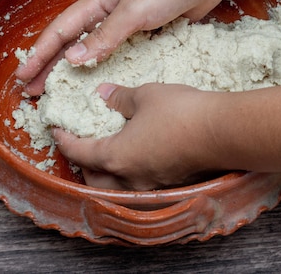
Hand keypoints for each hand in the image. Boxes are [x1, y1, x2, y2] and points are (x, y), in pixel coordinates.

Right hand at [15, 0, 231, 95]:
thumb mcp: (132, 11)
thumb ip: (105, 36)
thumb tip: (72, 59)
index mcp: (97, 3)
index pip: (59, 32)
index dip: (39, 56)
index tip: (23, 77)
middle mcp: (106, 14)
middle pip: (70, 44)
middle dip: (50, 67)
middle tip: (33, 92)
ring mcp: (125, 24)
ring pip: (92, 51)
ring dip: (75, 71)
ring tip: (60, 92)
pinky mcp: (146, 33)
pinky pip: (119, 55)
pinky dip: (106, 69)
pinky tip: (102, 83)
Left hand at [54, 82, 224, 190]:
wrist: (223, 131)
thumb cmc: (181, 111)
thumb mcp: (145, 95)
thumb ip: (119, 97)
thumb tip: (103, 94)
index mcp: (116, 157)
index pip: (79, 152)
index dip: (64, 139)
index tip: (56, 128)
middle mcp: (130, 178)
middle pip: (93, 180)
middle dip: (82, 164)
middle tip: (81, 143)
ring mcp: (151, 185)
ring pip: (116, 186)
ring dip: (106, 173)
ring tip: (108, 152)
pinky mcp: (170, 184)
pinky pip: (139, 184)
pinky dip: (129, 173)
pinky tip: (137, 155)